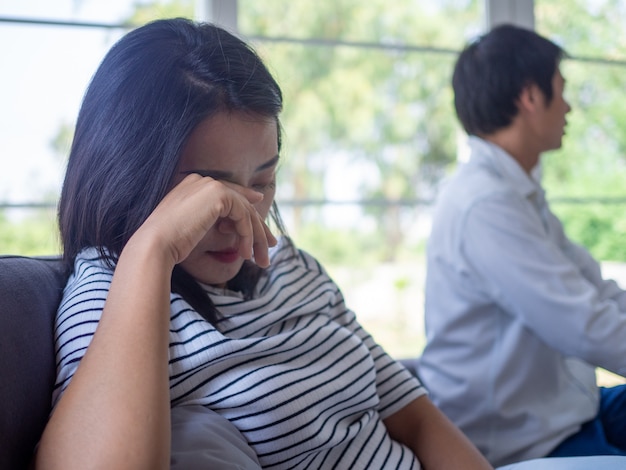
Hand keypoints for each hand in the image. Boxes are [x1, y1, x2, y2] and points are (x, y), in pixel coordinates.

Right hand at [132, 174, 276, 267]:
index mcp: (192, 185)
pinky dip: (248, 236)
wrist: (155, 245)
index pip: (228, 193)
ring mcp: (210, 185)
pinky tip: (246, 254)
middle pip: (241, 202)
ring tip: (261, 260)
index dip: (247, 204)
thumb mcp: (194, 230)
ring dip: (257, 237)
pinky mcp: (218, 195)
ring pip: (246, 211)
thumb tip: (237, 224)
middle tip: (270, 248)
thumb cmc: (169, 245)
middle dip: (258, 227)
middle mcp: (202, 181)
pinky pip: (244, 216)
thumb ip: (214, 221)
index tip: (260, 220)